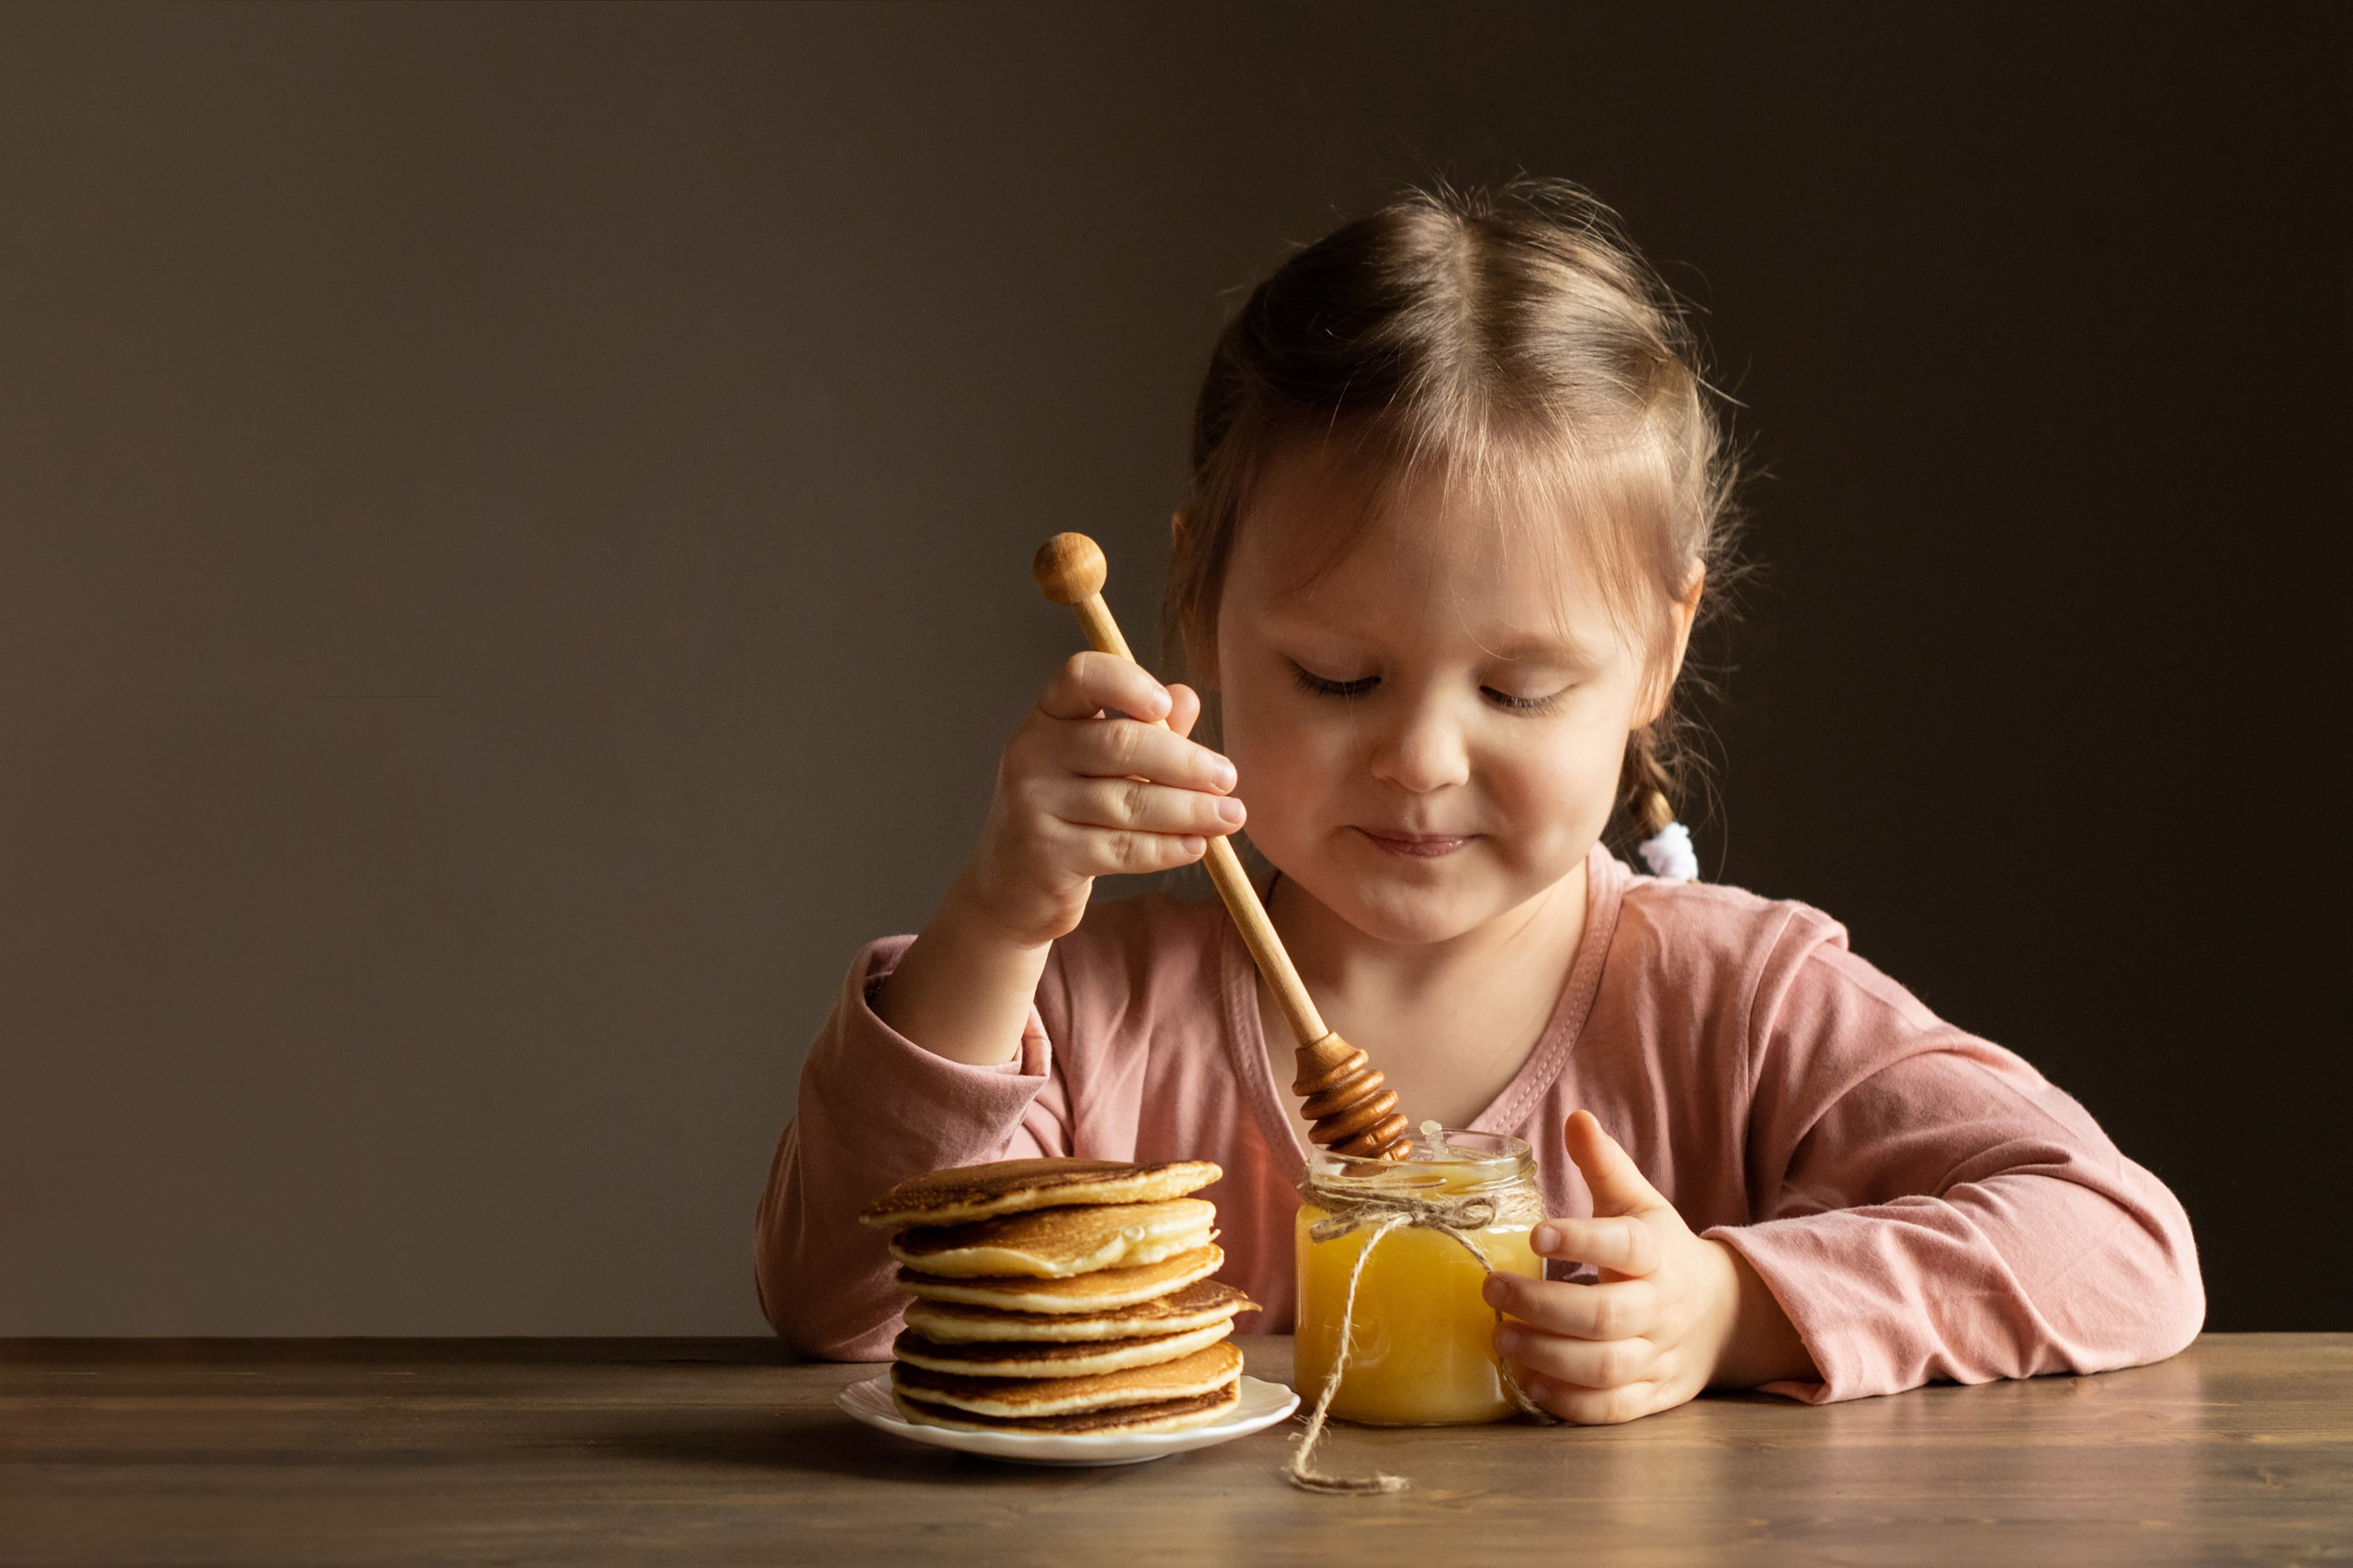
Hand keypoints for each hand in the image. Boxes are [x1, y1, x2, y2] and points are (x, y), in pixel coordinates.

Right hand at [961, 651, 1244, 945]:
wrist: (1012, 884)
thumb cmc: (1069, 812)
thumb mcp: (1102, 766)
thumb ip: (1146, 732)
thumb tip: (1187, 697)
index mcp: (1048, 716)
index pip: (1081, 676)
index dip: (1128, 682)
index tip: (1167, 705)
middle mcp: (1032, 753)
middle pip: (1119, 743)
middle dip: (1184, 761)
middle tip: (1228, 777)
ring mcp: (1034, 805)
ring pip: (1128, 802)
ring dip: (1190, 809)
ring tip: (1231, 815)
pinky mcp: (1048, 855)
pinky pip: (1122, 848)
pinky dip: (1167, 847)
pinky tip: (1198, 845)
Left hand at [1481, 1110, 1812, 1423]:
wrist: (1723, 1317)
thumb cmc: (1661, 1253)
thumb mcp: (1640, 1205)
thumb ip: (1605, 1166)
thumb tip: (1575, 1118)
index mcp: (1657, 1253)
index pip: (1626, 1246)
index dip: (1582, 1240)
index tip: (1536, 1235)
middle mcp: (1660, 1307)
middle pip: (1605, 1315)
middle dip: (1543, 1307)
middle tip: (1491, 1290)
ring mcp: (1657, 1355)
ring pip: (1605, 1366)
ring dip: (1547, 1355)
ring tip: (1501, 1338)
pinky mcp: (1651, 1395)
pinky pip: (1612, 1409)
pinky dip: (1570, 1402)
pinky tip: (1530, 1382)